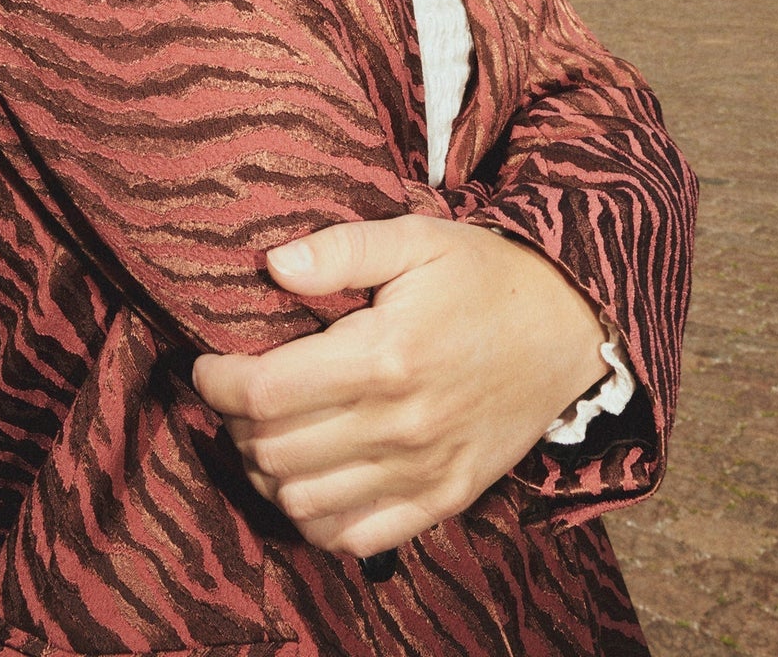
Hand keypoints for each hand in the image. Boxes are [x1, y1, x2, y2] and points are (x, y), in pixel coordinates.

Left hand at [190, 214, 607, 556]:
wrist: (569, 328)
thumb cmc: (486, 276)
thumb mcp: (418, 239)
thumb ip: (343, 250)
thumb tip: (274, 264)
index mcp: (386, 356)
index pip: (266, 394)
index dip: (219, 384)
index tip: (207, 365)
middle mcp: (401, 424)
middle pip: (275, 452)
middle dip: (235, 425)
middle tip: (238, 395)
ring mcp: (423, 470)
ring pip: (303, 502)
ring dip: (267, 474)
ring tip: (268, 435)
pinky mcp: (443, 498)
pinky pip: (355, 537)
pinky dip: (316, 519)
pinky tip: (311, 479)